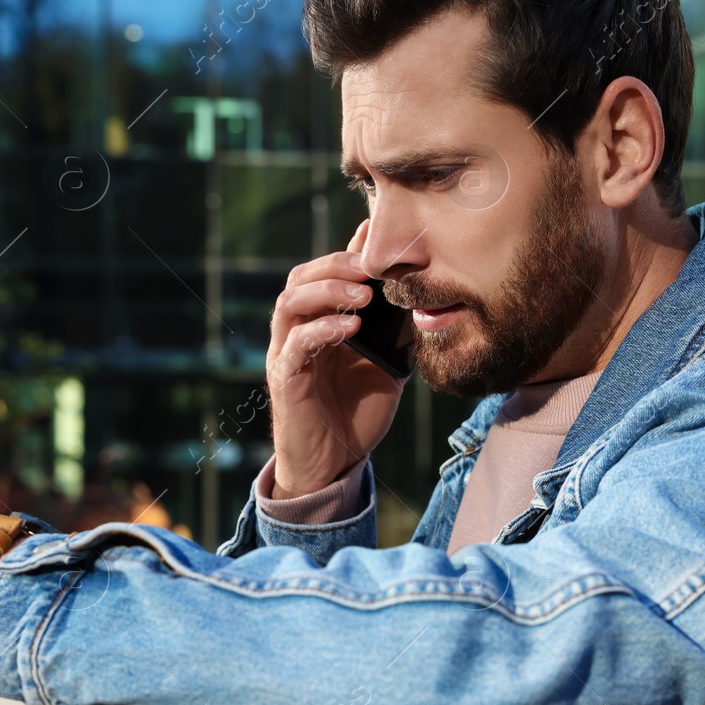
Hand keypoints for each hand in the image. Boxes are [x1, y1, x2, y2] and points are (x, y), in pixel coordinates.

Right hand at [267, 218, 408, 497]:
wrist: (333, 466)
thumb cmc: (356, 414)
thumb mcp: (386, 363)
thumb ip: (394, 329)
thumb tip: (419, 293)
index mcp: (319, 322)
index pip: (324, 273)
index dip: (347, 251)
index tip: (377, 238)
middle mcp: (296, 331)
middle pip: (301, 278)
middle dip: (336, 265)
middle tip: (370, 266)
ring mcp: (286, 354)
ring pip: (291, 303)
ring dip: (327, 291)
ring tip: (363, 295)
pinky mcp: (285, 379)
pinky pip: (296, 344)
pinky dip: (322, 329)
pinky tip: (351, 328)